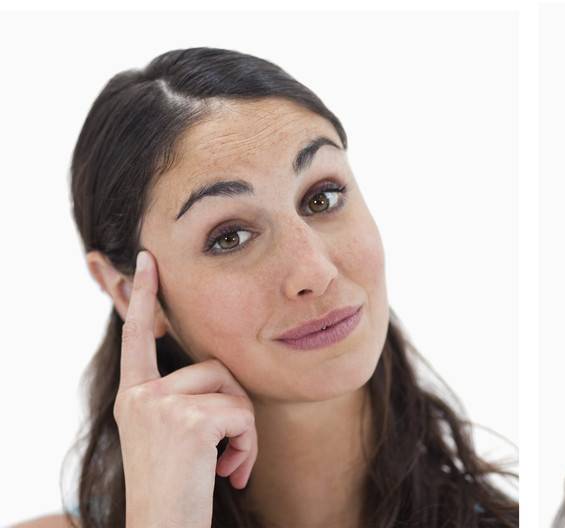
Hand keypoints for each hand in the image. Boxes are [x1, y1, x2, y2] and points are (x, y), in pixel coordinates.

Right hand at [116, 249, 257, 526]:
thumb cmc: (179, 491)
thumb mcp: (175, 436)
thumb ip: (186, 400)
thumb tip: (216, 374)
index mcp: (136, 397)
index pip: (138, 338)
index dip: (145, 294)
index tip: (147, 255)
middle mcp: (141, 396)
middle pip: (216, 368)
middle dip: (236, 410)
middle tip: (226, 456)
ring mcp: (160, 407)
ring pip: (233, 390)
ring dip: (244, 431)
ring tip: (227, 467)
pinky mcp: (186, 421)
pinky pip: (242, 413)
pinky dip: (247, 446)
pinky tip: (228, 474)